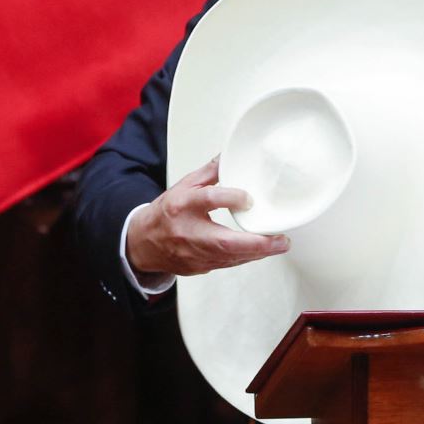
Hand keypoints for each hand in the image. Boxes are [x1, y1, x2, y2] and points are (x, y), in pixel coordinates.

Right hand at [127, 156, 289, 276]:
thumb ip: (209, 172)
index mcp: (182, 205)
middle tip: (280, 239)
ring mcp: (193, 254)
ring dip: (257, 252)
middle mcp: (188, 232)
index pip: (208, 200)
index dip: (230, 198)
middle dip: (256, 243)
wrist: (142, 243)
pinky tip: (261, 251)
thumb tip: (229, 156)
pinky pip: (227, 264)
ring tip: (280, 244)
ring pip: (230, 257)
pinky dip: (246, 257)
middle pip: (224, 241)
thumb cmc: (165, 213)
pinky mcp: (199, 267)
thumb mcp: (183, 186)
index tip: (249, 198)